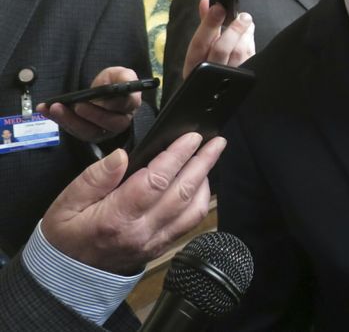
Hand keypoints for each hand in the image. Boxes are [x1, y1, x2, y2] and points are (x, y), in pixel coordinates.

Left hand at [38, 66, 141, 142]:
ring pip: (90, 132)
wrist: (102, 90)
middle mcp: (120, 120)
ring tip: (54, 108)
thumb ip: (124, 76)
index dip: (115, 104)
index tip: (101, 98)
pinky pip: (74, 131)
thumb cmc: (114, 81)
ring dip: (70, 121)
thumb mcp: (120, 73)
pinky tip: (45, 109)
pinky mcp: (87, 133)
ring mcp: (103, 130)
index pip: (127, 106)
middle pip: (110, 124)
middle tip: (76, 106)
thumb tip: (123, 83)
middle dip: (92, 115)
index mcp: (130, 104)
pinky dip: (58, 120)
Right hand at [41, 132, 225, 274]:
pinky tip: (200, 185)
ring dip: (206, 182)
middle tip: (216, 142)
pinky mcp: (161, 247)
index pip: (156, 181)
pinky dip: (200, 201)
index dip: (177, 156)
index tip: (191, 137)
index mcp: (116, 217)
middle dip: (203, 163)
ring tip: (209, 159)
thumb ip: (94, 178)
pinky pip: (190, 224)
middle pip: (182, 193)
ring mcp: (155, 241)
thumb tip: (121, 155)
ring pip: (193, 210)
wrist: (68, 276)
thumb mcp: (66, 203)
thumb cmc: (66, 236)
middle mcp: (142, 231)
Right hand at [182, 0, 254, 79]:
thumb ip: (205, 23)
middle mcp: (208, 75)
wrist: (221, 94)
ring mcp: (227, 80)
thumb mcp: (203, 47)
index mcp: (193, 65)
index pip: (198, 44)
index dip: (208, 24)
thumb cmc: (210, 62)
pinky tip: (249, 34)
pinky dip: (250, 43)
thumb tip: (207, 0)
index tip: (217, 7)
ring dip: (245, 34)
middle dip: (232, 30)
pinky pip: (250, 59)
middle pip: (220, 50)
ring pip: (238, 54)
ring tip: (246, 21)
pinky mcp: (245, 81)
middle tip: (242, 16)